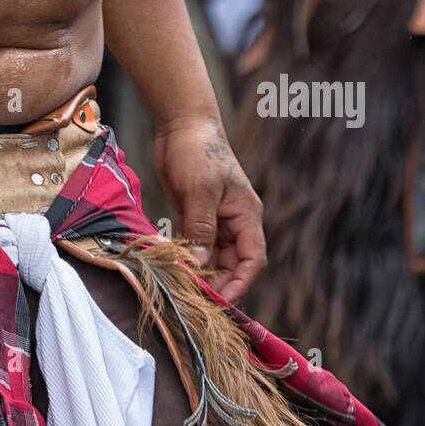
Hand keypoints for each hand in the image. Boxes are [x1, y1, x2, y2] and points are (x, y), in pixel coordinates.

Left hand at [153, 115, 265, 303]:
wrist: (181, 125)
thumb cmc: (197, 151)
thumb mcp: (200, 189)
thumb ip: (201, 226)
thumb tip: (201, 262)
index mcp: (246, 215)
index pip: (252, 259)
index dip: (240, 283)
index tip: (220, 300)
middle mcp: (234, 221)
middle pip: (232, 264)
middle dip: (216, 281)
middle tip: (192, 296)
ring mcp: (214, 219)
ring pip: (212, 257)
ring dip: (199, 272)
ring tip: (181, 284)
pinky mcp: (194, 216)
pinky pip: (195, 245)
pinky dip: (186, 258)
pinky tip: (172, 267)